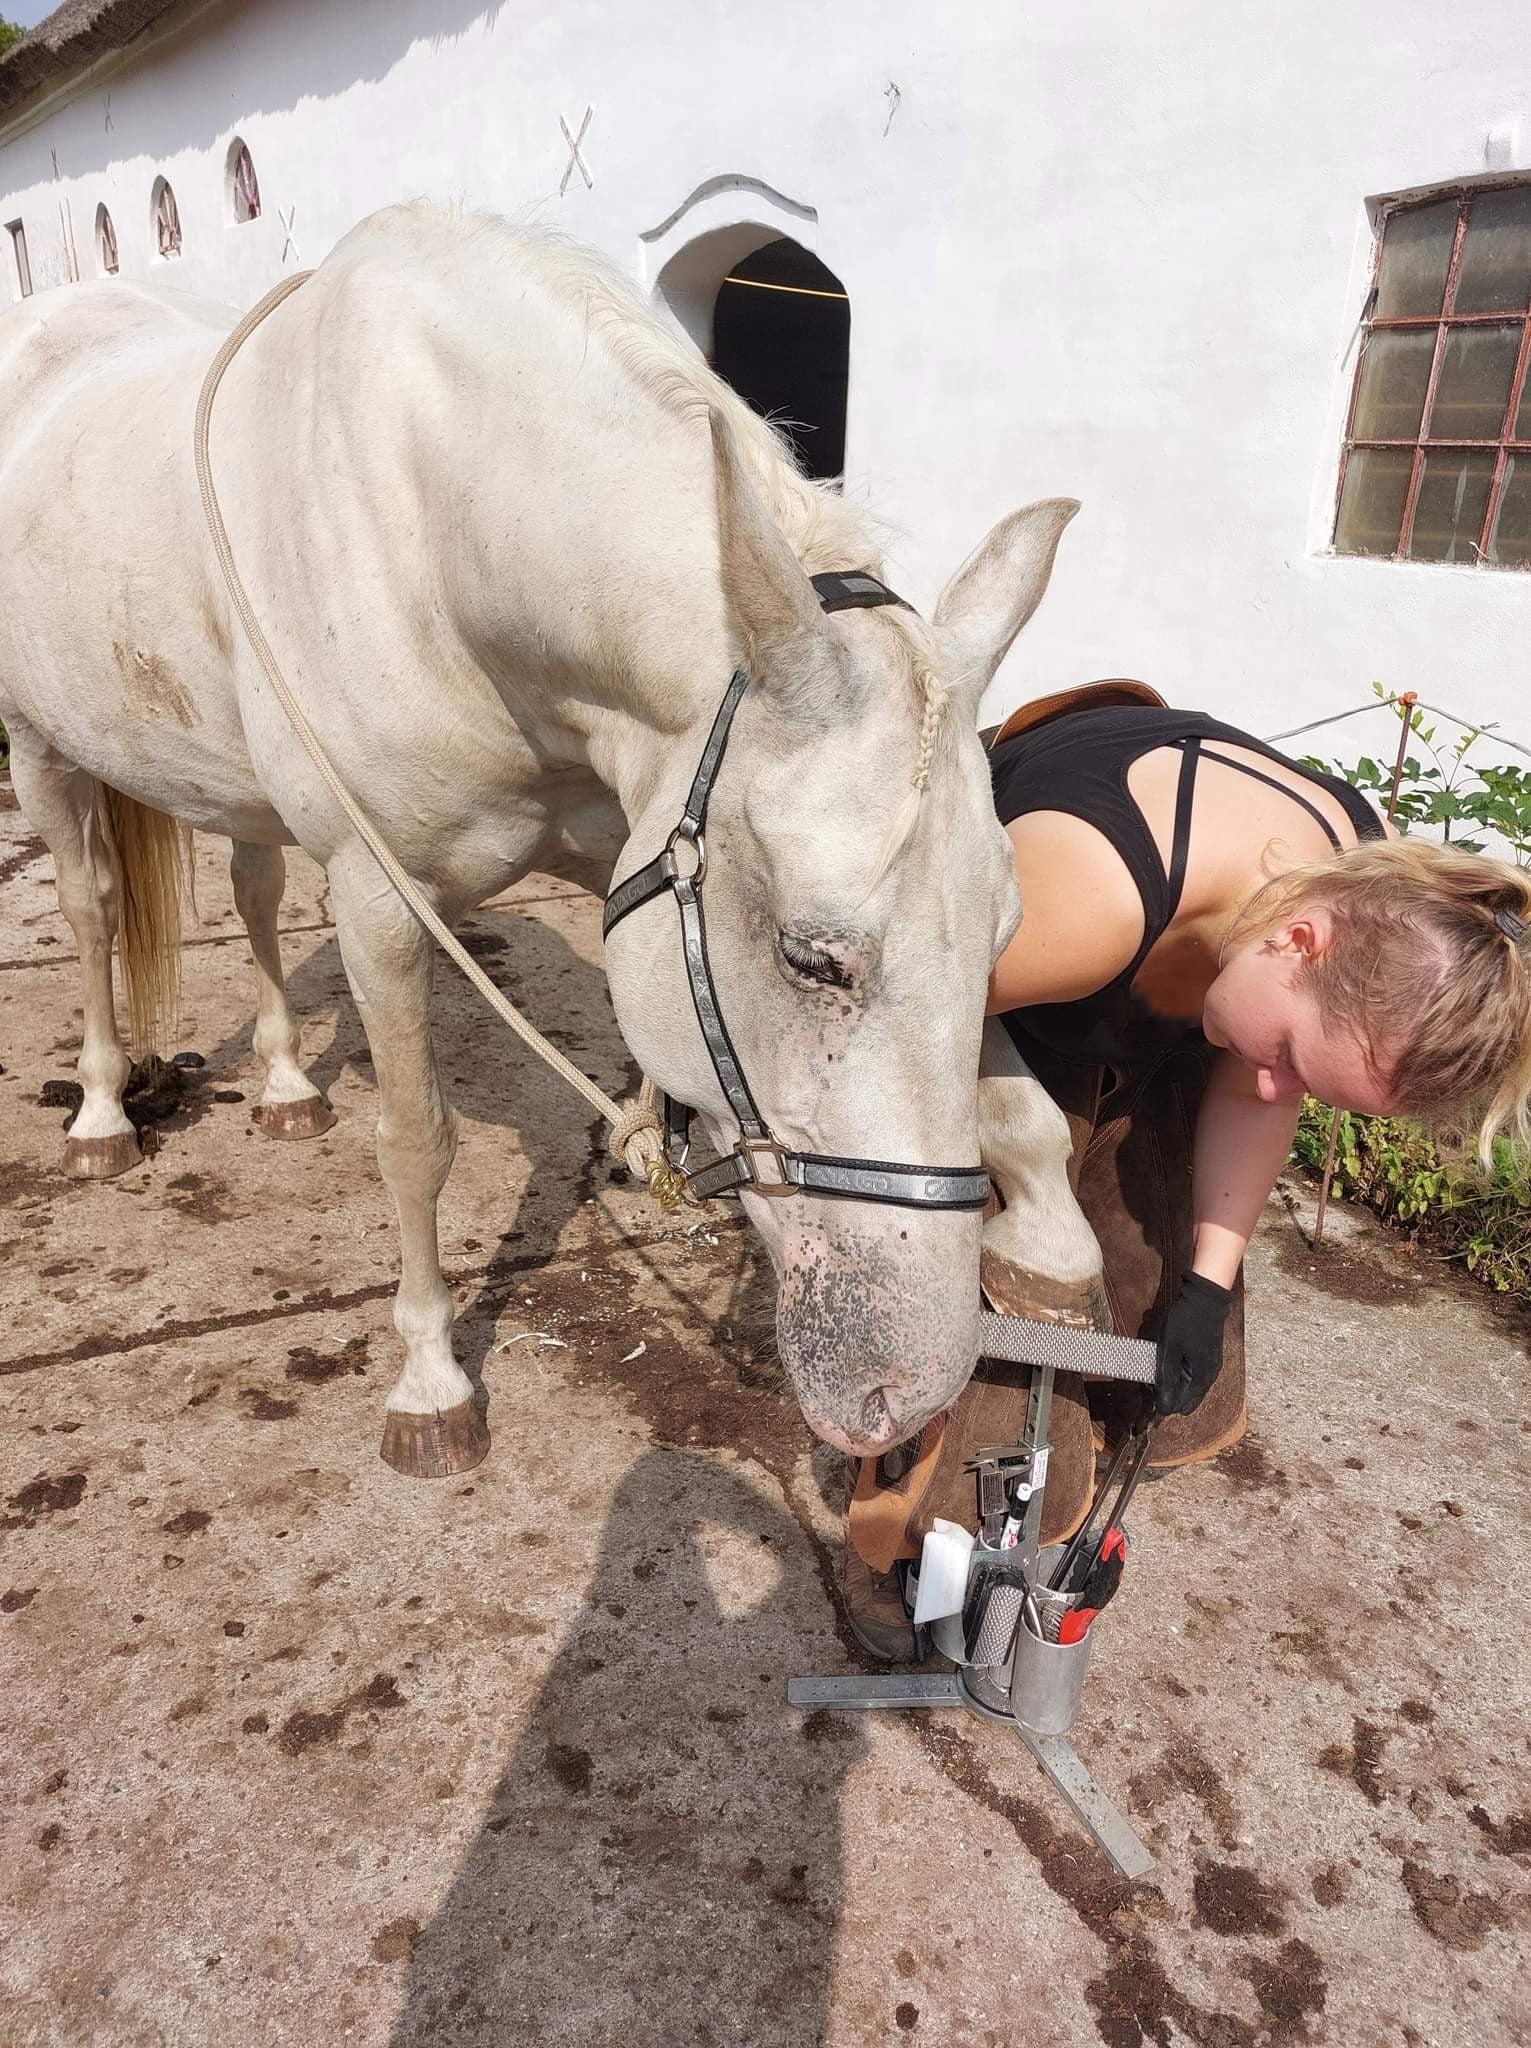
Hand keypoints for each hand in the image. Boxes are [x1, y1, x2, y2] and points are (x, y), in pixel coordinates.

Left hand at [1155, 1273, 1233, 1416]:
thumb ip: (1167, 1379)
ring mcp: (1209, 1366)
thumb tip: (1163, 1406)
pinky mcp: (1206, 1357)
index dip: (1162, 1403)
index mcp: (1201, 1379)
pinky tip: (1168, 1358)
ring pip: (1187, 1385)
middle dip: (1166, 1391)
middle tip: (1151, 1377)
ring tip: (1158, 1364)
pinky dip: (1178, 1370)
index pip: (1180, 1407)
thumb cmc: (1187, 1322)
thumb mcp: (1170, 1350)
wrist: (1205, 1298)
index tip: (1149, 1390)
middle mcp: (1208, 1377)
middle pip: (1185, 1398)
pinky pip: (1190, 1373)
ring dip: (1171, 1380)